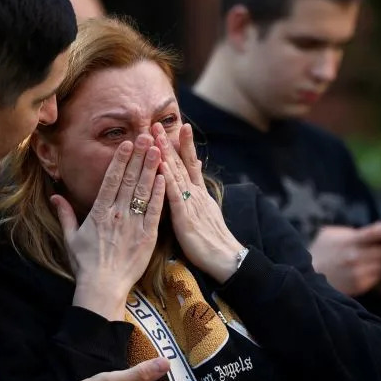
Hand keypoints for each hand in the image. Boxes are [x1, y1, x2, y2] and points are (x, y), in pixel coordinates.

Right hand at [52, 135, 165, 319]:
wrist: (102, 287)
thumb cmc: (85, 264)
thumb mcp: (71, 238)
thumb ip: (65, 214)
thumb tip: (55, 196)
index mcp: (99, 212)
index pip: (111, 179)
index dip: (120, 159)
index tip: (127, 143)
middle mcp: (117, 213)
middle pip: (130, 179)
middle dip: (139, 156)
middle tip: (148, 136)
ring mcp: (133, 224)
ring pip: (144, 191)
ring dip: (151, 168)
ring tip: (159, 149)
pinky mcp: (148, 236)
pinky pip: (155, 211)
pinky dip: (160, 194)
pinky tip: (165, 178)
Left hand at [153, 123, 243, 282]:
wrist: (225, 258)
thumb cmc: (213, 239)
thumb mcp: (208, 210)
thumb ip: (200, 190)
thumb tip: (198, 170)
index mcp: (199, 193)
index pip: (191, 164)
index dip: (185, 145)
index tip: (181, 125)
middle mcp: (195, 194)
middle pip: (180, 164)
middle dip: (169, 142)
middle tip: (157, 122)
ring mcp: (190, 204)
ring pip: (175, 174)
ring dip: (165, 154)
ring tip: (155, 136)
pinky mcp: (185, 217)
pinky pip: (174, 195)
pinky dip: (167, 179)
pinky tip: (160, 167)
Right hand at [310, 222, 380, 295]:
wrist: (306, 275)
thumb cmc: (320, 251)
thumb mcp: (331, 234)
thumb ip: (352, 232)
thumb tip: (374, 231)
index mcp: (349, 240)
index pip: (376, 231)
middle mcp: (354, 256)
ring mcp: (357, 272)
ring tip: (371, 259)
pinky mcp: (359, 284)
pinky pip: (378, 276)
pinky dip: (377, 272)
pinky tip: (367, 270)